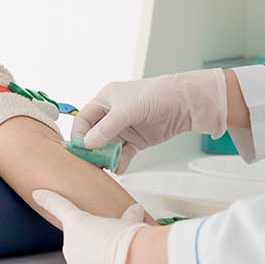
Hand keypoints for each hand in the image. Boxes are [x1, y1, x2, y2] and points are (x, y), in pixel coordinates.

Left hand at [32, 189, 170, 263]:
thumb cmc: (130, 240)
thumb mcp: (129, 222)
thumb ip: (128, 217)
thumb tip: (135, 211)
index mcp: (78, 223)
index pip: (58, 206)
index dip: (48, 199)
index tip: (38, 195)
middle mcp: (70, 246)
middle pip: (78, 243)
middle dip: (93, 244)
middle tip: (113, 247)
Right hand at [71, 69, 226, 172]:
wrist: (186, 103)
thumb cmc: (156, 96)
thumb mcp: (127, 110)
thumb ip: (107, 128)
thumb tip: (88, 144)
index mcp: (105, 100)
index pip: (84, 119)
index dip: (79, 134)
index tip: (79, 150)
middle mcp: (112, 114)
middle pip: (94, 135)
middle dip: (92, 149)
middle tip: (90, 163)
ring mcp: (125, 128)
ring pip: (108, 146)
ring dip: (106, 157)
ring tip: (106, 167)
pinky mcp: (137, 140)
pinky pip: (123, 153)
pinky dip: (120, 161)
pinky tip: (119, 168)